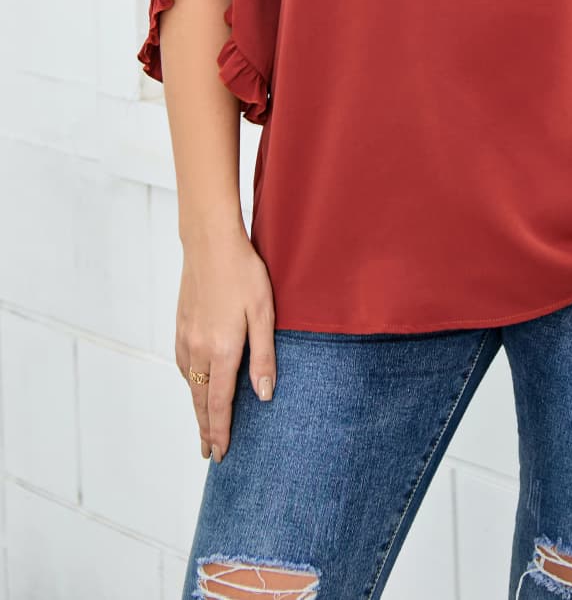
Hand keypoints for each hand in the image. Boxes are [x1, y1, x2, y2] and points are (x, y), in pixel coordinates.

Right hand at [175, 225, 277, 461]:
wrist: (210, 242)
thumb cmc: (244, 273)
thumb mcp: (263, 312)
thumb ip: (264, 356)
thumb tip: (264, 395)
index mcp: (223, 349)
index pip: (219, 403)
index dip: (221, 431)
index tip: (221, 454)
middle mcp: (199, 348)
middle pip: (200, 400)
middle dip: (205, 428)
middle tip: (209, 454)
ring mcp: (186, 336)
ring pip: (189, 383)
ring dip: (196, 407)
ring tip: (203, 425)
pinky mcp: (181, 323)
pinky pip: (182, 363)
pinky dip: (188, 381)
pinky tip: (194, 382)